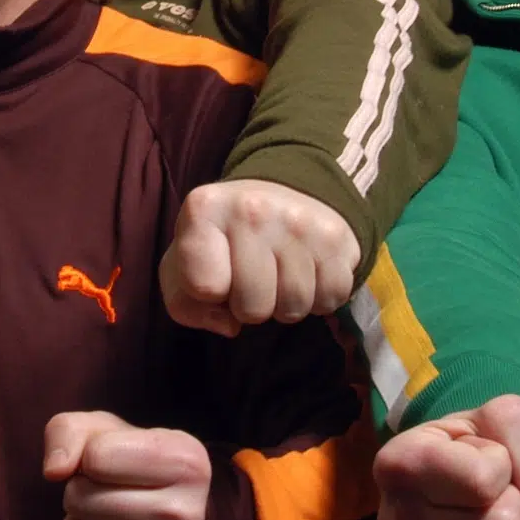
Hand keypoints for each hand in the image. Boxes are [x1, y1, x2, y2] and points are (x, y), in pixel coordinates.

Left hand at [43, 411, 211, 519]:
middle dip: (79, 492)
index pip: (95, 456)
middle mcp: (182, 511)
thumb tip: (54, 470)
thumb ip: (70, 430)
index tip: (112, 463)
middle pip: (79, 497)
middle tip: (107, 494)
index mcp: (184, 460)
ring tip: (108, 519)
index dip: (90, 457)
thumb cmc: (133, 466)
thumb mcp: (107, 431)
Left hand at [159, 179, 359, 335]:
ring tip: (279, 274)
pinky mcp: (336, 236)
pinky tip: (308, 272)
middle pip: (252, 308)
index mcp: (204, 209)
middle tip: (253, 278)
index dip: (209, 293)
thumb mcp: (183, 265)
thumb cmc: (224, 240)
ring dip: (286, 304)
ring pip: (293, 308)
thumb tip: (230, 326)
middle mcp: (252, 208)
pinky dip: (320, 297)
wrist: (284, 193)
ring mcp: (299, 221)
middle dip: (250, 305)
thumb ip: (185, 305)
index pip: (204, 286)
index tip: (217, 271)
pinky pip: (330, 299)